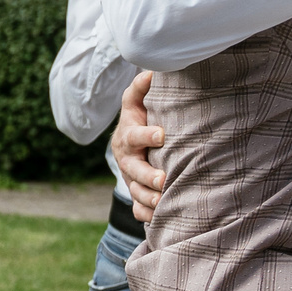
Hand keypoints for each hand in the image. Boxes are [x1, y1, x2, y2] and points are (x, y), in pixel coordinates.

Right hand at [111, 70, 164, 220]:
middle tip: (163, 180)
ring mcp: (130, 179)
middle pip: (133, 169)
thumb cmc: (140, 118)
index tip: (162, 135)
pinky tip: (159, 219)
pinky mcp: (135, 193)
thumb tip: (152, 71)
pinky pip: (138, 208)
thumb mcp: (137, 101)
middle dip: (147, 176)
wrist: (129, 145)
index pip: (135, 135)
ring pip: (135, 192)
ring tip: (164, 201)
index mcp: (128, 136)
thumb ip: (142, 87)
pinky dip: (146, 215)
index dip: (146, 135)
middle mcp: (127, 159)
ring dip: (148, 198)